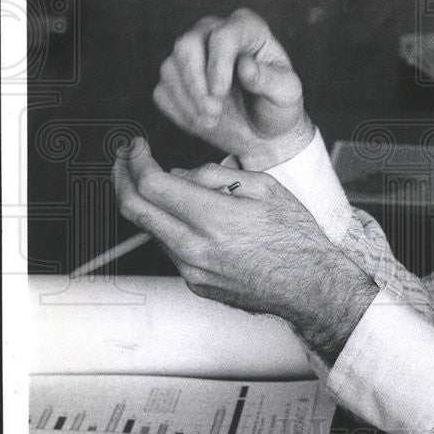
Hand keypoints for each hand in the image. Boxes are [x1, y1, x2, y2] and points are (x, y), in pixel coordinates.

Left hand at [113, 137, 377, 360]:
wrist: (312, 285)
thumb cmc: (296, 237)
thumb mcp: (266, 188)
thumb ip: (217, 176)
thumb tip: (180, 175)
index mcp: (214, 217)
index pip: (152, 184)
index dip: (137, 161)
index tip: (137, 147)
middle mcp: (195, 247)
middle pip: (134, 209)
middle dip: (121, 178)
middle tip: (123, 160)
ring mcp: (192, 270)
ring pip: (151, 230)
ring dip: (148, 204)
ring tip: (163, 185)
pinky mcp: (196, 284)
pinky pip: (171, 249)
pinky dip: (171, 227)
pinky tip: (190, 217)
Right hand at [154, 8, 313, 169]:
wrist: (261, 131)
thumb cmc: (277, 105)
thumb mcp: (287, 94)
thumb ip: (271, 79)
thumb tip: (244, 66)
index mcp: (246, 28)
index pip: (223, 35)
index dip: (218, 65)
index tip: (220, 93)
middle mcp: (213, 32)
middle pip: (186, 45)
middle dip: (197, 84)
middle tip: (214, 112)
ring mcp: (190, 55)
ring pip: (170, 68)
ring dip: (190, 101)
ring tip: (213, 121)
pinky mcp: (174, 78)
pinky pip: (163, 92)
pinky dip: (181, 111)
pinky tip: (203, 121)